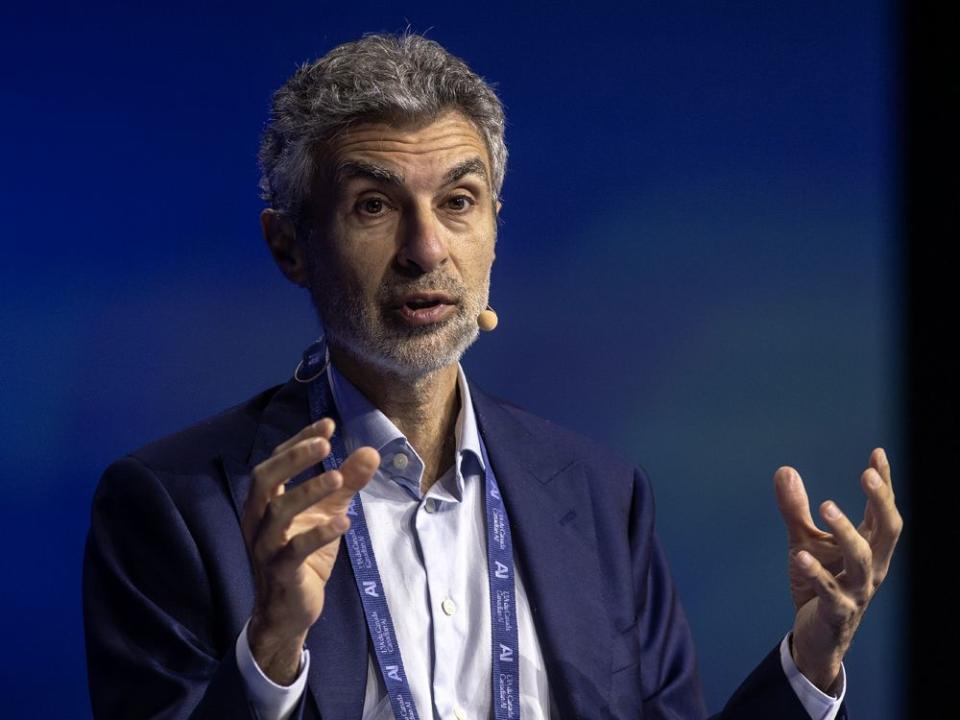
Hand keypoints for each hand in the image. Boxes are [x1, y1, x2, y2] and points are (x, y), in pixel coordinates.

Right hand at [241, 418, 379, 683]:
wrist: (287, 612)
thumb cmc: (304, 556)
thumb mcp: (329, 513)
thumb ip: (347, 484)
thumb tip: (371, 451)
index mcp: (266, 502)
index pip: (275, 462)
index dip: (298, 442)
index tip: (327, 425)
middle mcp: (258, 520)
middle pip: (264, 480)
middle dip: (293, 458)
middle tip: (325, 444)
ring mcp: (265, 547)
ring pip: (278, 513)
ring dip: (307, 491)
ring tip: (339, 477)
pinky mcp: (280, 572)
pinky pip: (294, 551)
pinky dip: (318, 534)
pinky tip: (343, 521)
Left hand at [774, 448, 901, 692]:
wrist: (816, 636)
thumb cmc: (817, 582)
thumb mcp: (803, 540)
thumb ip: (796, 508)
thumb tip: (785, 469)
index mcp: (868, 547)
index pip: (882, 512)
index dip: (884, 485)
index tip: (878, 453)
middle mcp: (871, 567)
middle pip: (888, 531)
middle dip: (881, 501)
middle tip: (867, 473)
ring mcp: (857, 590)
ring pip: (862, 559)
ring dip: (846, 531)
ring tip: (827, 505)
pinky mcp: (837, 611)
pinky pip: (830, 591)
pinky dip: (817, 572)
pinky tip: (801, 556)